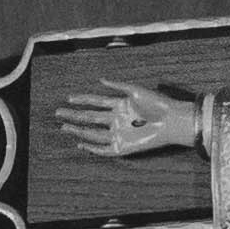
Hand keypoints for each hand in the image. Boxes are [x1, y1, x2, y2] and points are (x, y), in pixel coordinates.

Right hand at [50, 76, 201, 157]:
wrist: (170, 121)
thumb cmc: (157, 104)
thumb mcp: (135, 90)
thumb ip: (117, 86)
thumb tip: (100, 80)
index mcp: (119, 105)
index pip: (96, 102)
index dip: (82, 100)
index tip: (69, 98)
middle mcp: (117, 119)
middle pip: (90, 118)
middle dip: (74, 116)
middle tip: (58, 113)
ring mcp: (119, 133)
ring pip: (93, 133)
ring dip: (78, 130)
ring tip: (64, 127)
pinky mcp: (123, 147)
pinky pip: (103, 149)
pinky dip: (92, 147)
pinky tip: (80, 143)